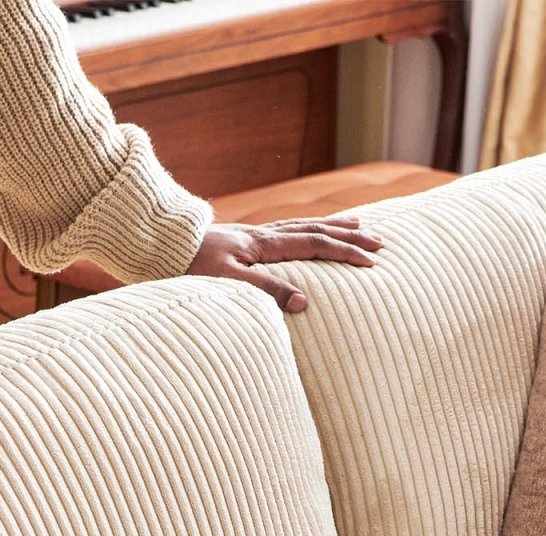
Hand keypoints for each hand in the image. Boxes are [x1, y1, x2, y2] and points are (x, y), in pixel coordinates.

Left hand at [185, 217, 381, 312]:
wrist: (165, 246)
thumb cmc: (193, 267)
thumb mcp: (229, 281)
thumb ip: (266, 290)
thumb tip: (305, 302)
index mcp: (265, 244)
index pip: (315, 244)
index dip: (345, 252)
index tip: (371, 261)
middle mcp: (266, 234)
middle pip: (317, 230)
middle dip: (350, 236)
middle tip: (380, 242)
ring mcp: (257, 234)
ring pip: (305, 225)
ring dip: (335, 226)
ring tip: (360, 223)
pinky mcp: (248, 239)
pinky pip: (289, 228)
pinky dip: (309, 227)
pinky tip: (313, 230)